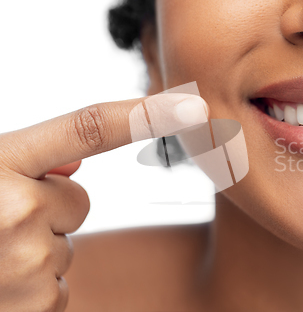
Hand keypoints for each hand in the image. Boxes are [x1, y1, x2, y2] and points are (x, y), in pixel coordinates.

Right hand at [0, 92, 207, 311]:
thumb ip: (25, 164)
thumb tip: (76, 165)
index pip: (88, 128)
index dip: (144, 113)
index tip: (193, 104)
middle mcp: (15, 208)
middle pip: (77, 203)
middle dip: (45, 214)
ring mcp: (28, 261)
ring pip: (66, 248)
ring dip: (34, 254)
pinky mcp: (38, 305)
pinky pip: (60, 288)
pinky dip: (34, 292)